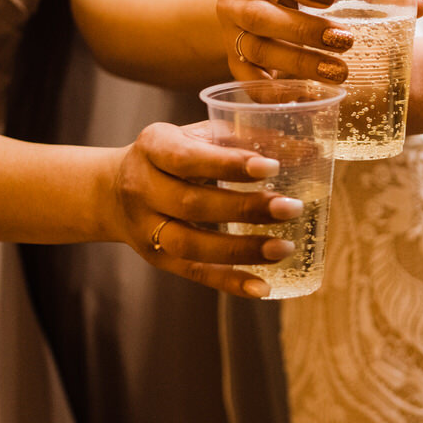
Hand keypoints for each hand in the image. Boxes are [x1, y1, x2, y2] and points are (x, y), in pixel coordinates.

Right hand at [110, 121, 314, 298]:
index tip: (272, 167)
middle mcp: (142, 187)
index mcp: (153, 146)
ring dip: (241, 249)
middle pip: (192, 204)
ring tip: (285, 248)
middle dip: (245, 208)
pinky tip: (262, 287)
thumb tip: (310, 151)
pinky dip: (229, 282)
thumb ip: (247, 139)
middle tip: (291, 207)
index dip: (229, 164)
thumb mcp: (198, 135)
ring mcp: (146, 228)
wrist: (112, 190)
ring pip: (191, 245)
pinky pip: (193, 273)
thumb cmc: (174, 155)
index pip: (188, 157)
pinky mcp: (157, 258)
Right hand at [217, 0, 352, 82]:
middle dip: (303, 30)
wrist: (248, 5)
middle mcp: (230, 4)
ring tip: (339, 72)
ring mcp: (229, 37)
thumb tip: (408, 1)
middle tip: (345, 39)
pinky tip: (306, 93)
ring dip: (299, 63)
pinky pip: (249, 83)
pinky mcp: (235, 65)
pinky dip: (276, 91)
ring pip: (257, 51)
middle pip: (259, 18)